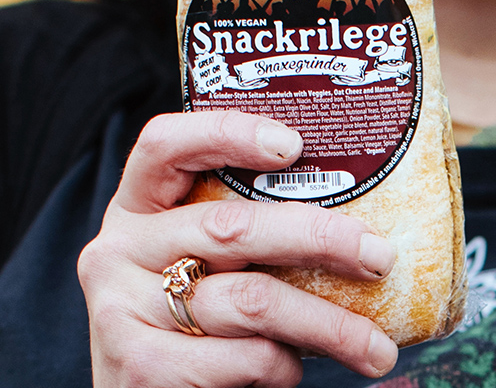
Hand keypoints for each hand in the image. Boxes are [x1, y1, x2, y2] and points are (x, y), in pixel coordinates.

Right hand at [79, 111, 399, 386]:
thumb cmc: (186, 334)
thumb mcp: (196, 272)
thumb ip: (238, 242)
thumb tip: (358, 225)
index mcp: (133, 212)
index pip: (164, 145)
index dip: (227, 132)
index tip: (294, 144)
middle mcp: (116, 252)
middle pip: (230, 226)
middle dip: (319, 237)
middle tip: (379, 257)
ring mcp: (121, 310)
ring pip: (252, 300)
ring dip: (329, 325)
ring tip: (375, 349)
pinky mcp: (141, 367)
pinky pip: (245, 357)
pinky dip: (284, 368)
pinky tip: (291, 372)